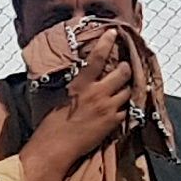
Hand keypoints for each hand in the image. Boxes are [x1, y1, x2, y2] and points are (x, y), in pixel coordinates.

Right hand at [17, 34, 135, 180]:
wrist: (55, 147)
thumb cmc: (52, 125)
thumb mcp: (62, 99)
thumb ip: (77, 87)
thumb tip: (83, 79)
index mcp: (81, 85)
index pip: (97, 58)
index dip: (106, 42)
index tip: (113, 32)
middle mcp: (97, 94)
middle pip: (123, 73)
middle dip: (126, 68)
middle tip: (124, 67)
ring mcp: (107, 108)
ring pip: (128, 91)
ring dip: (127, 88)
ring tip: (123, 88)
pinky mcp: (113, 123)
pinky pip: (127, 110)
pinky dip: (125, 107)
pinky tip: (120, 108)